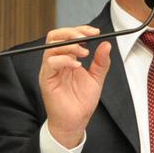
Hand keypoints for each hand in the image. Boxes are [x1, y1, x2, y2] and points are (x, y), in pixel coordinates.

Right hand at [38, 25, 111, 148]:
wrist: (75, 122)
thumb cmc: (82, 102)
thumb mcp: (96, 78)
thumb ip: (101, 62)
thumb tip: (106, 44)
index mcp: (67, 59)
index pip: (68, 36)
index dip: (80, 30)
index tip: (96, 32)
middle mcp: (56, 61)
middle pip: (55, 36)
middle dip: (72, 32)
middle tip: (87, 37)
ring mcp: (50, 70)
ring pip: (51, 47)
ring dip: (70, 45)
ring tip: (84, 53)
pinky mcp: (46, 80)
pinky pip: (50, 63)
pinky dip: (64, 60)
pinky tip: (77, 66)